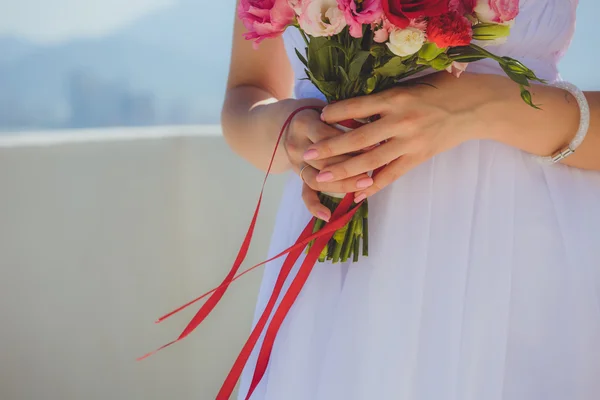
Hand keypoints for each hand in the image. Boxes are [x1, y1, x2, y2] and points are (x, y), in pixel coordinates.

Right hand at [284, 105, 373, 220]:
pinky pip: (304, 193)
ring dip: (343, 184)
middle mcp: (296, 145)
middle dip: (351, 165)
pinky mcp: (298, 176)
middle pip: (324, 160)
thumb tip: (375, 126)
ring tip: (366, 183)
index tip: (375, 143)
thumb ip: (346, 116)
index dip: (351, 141)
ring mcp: (295, 163)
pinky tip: (327, 215)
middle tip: (375, 166)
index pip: (328, 136)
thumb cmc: (317, 113)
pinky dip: (314, 206)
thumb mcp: (328, 108)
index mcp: (304, 123)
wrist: (286, 122)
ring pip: (317, 179)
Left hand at [303, 73, 481, 201]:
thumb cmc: (442, 89)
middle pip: (358, 138)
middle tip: (307, 154)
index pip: (358, 105)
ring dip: (344, 170)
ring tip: (322, 177)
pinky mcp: (418, 158)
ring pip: (370, 161)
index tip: (318, 116)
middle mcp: (401, 121)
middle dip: (330, 147)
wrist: (476, 106)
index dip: (336, 113)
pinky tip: (356, 194)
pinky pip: (391, 175)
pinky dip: (373, 186)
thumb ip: (385, 98)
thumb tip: (355, 110)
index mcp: (396, 97)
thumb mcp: (411, 85)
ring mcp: (409, 142)